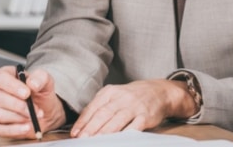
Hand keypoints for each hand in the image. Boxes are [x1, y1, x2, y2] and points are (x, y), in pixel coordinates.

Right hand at [0, 65, 65, 138]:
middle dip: (19, 105)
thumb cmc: (40, 93)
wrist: (45, 111)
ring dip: (19, 117)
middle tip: (34, 109)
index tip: (27, 93)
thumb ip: (40, 77)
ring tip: (32, 117)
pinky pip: (0, 129)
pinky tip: (26, 127)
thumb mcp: (45, 81)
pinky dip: (15, 129)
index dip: (12, 86)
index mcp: (4, 75)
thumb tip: (32, 83)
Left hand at [71, 79, 191, 136]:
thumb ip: (99, 107)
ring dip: (104, 132)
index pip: (93, 107)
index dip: (83, 121)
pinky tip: (117, 140)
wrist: (157, 91)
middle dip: (91, 128)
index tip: (75, 133)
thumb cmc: (130, 96)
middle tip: (82, 139)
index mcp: (110, 92)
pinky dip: (125, 134)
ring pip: (116, 120)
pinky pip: (134, 127)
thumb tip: (82, 125)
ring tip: (95, 141)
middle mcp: (121, 98)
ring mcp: (134, 107)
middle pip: (103, 114)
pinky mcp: (145, 116)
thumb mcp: (113, 95)